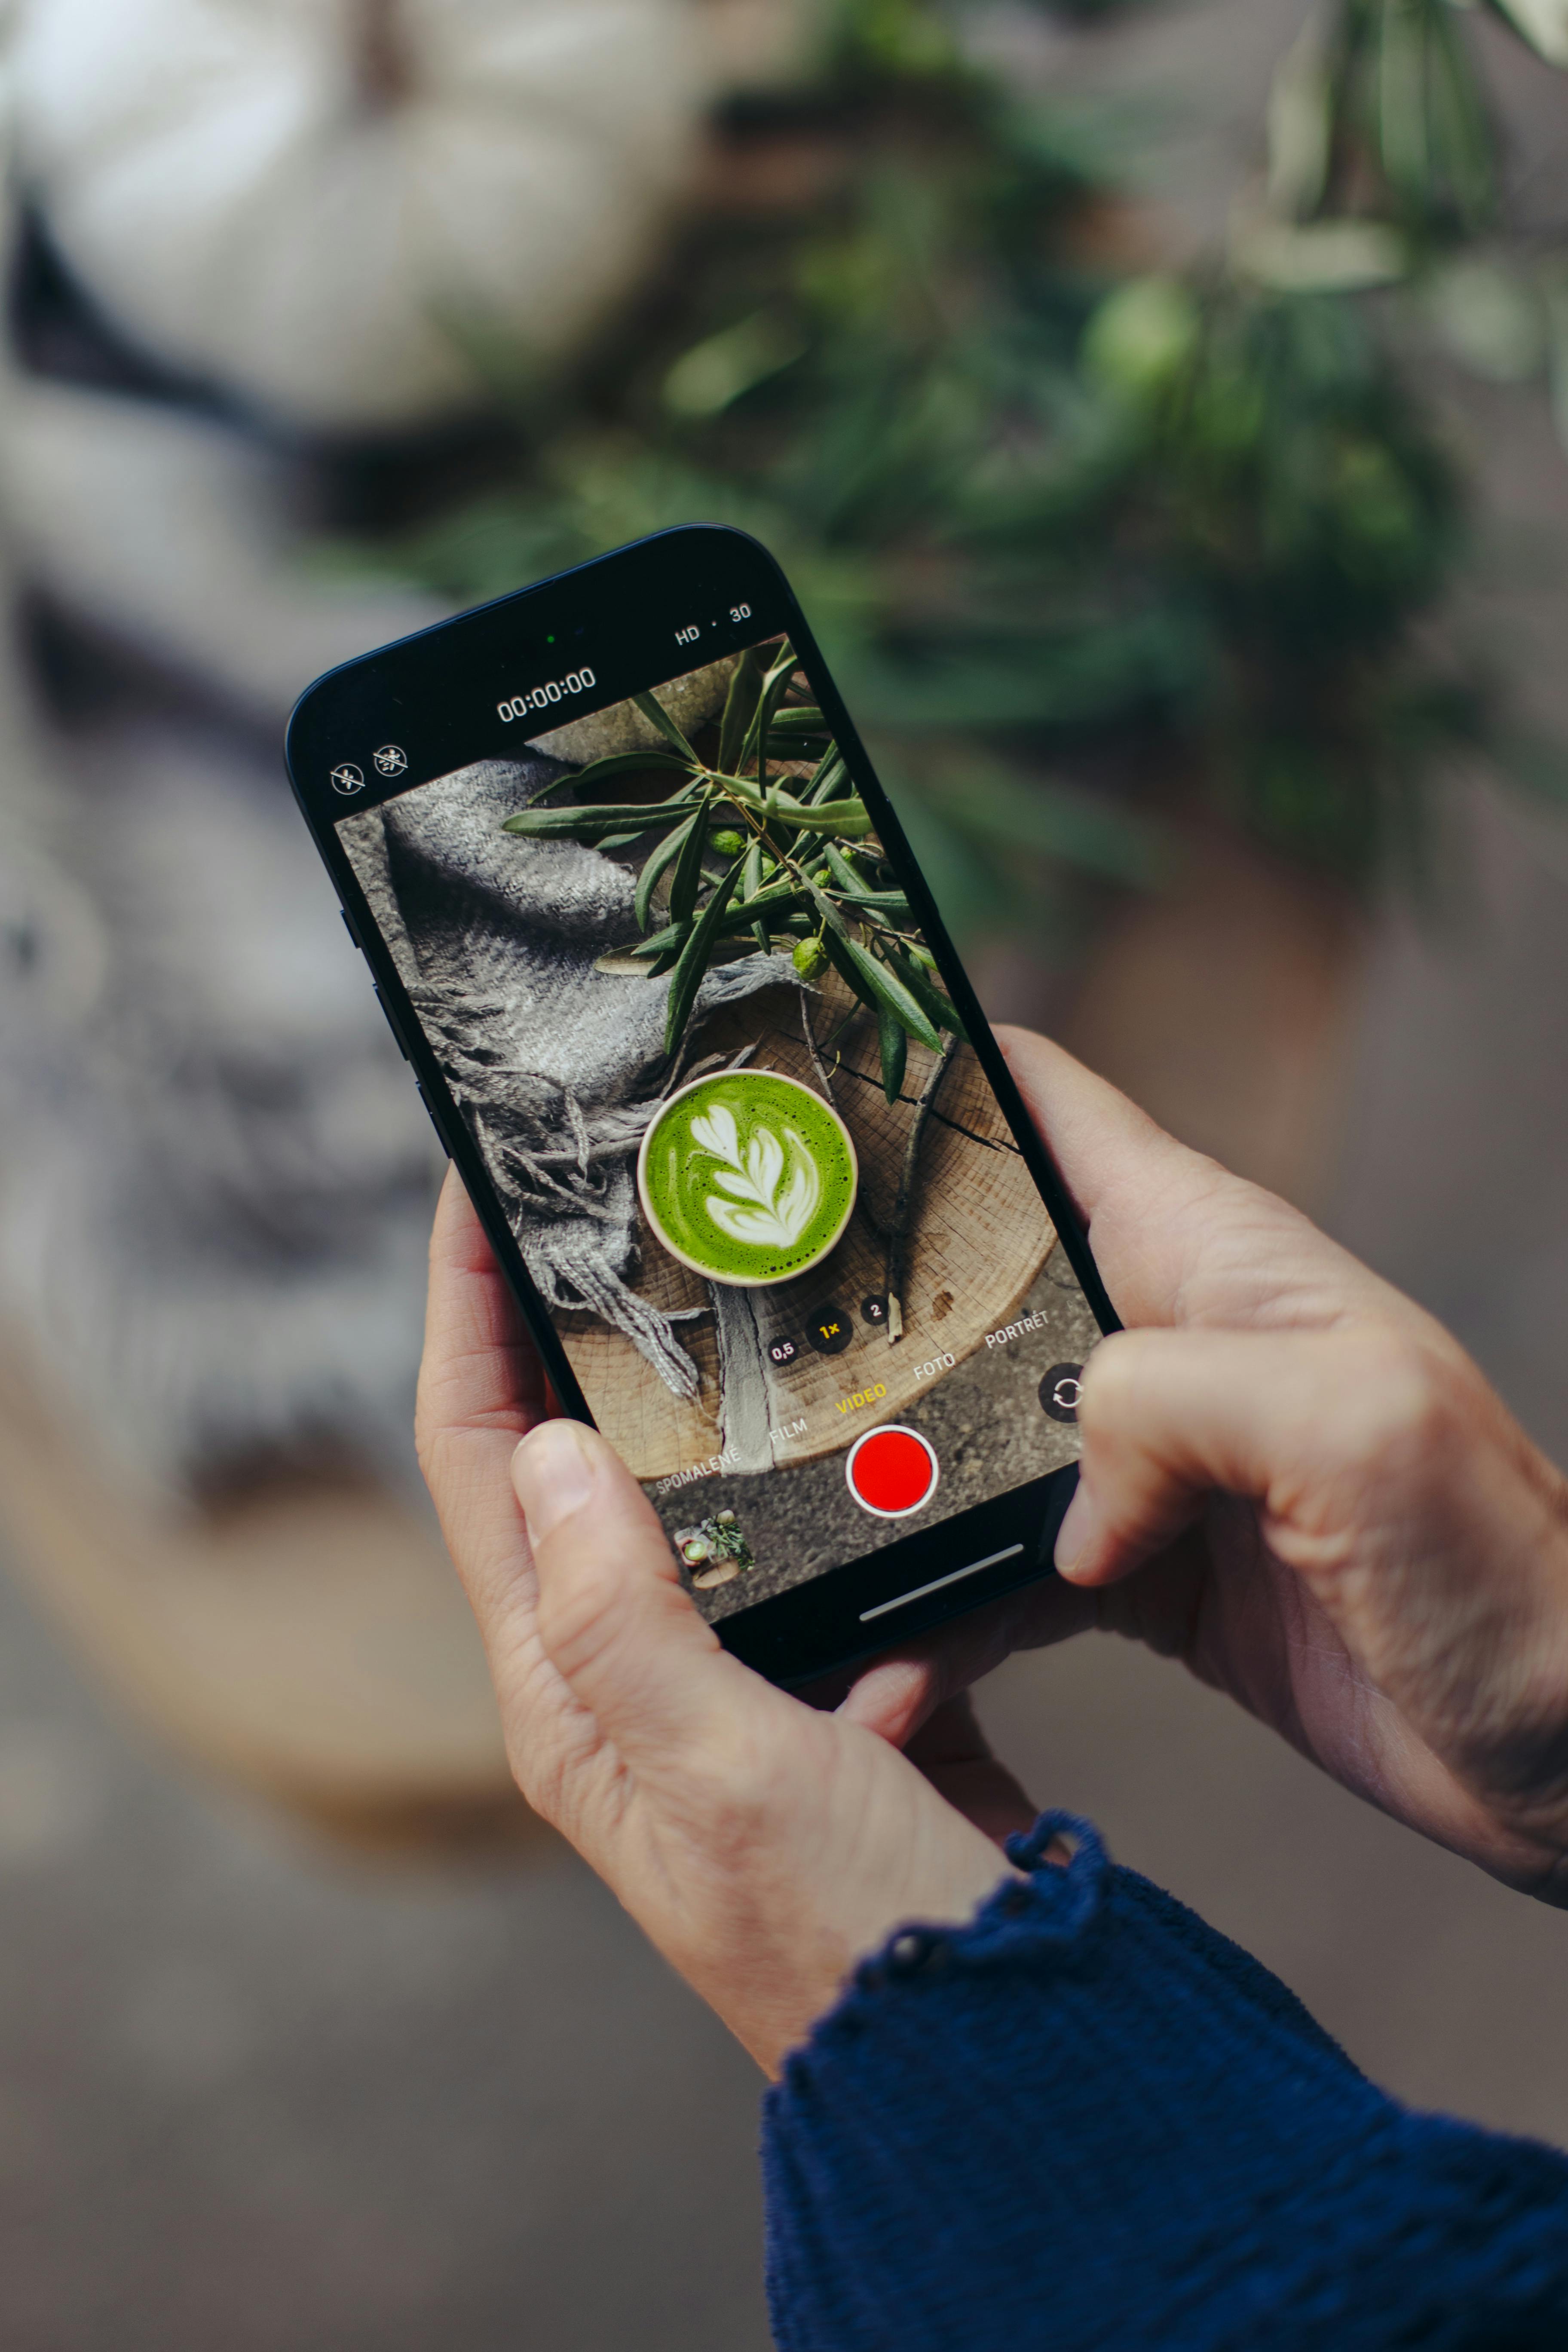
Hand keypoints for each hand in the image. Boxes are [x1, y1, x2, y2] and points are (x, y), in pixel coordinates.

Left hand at [414, 1170, 1034, 2074]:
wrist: (985, 2041)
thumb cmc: (843, 1935)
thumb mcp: (723, 1766)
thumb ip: (625, 1615)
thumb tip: (552, 1452)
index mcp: (564, 1691)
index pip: (479, 1458)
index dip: (463, 1313)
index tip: (474, 1184)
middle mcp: (623, 1676)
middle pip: (568, 1454)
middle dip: (576, 1320)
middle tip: (617, 1193)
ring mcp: (724, 1675)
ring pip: (696, 1485)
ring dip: (716, 1393)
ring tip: (747, 1275)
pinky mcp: (817, 1680)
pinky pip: (811, 1541)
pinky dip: (839, 1487)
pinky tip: (887, 1460)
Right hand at [849, 1029, 1567, 1903]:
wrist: (1562, 1751)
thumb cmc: (1506, 1576)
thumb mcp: (1356, 1430)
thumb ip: (1174, 1402)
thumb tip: (1062, 1502)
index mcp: (1207, 1250)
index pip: (1042, 1099)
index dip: (920, 1066)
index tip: (792, 1077)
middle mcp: (1159, 1332)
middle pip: (959, 1273)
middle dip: (846, 1300)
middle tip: (734, 1346)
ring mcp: (1141, 1451)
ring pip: (952, 1430)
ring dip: (873, 1491)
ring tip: (798, 1558)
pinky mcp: (1132, 1561)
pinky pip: (990, 1560)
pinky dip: (933, 1610)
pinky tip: (891, 1665)